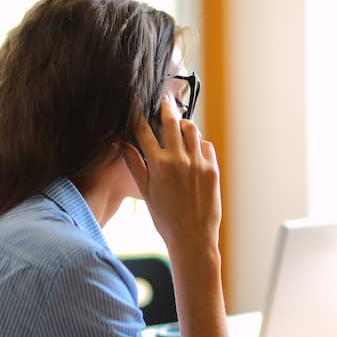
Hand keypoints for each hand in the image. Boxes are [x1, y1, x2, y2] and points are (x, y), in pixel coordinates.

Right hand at [121, 94, 220, 254]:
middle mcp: (179, 159)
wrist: (192, 237)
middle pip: (171, 122)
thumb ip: (135, 165)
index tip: (135, 104)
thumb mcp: (145, 192)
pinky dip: (199, 143)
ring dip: (184, 124)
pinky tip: (194, 148)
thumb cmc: (165, 219)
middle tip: (165, 99)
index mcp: (158, 165)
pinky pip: (206, 146)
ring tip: (180, 124)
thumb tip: (124, 145)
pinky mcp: (212, 169)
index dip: (137, 115)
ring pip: (192, 130)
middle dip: (166, 107)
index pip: (144, 131)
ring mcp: (198, 163)